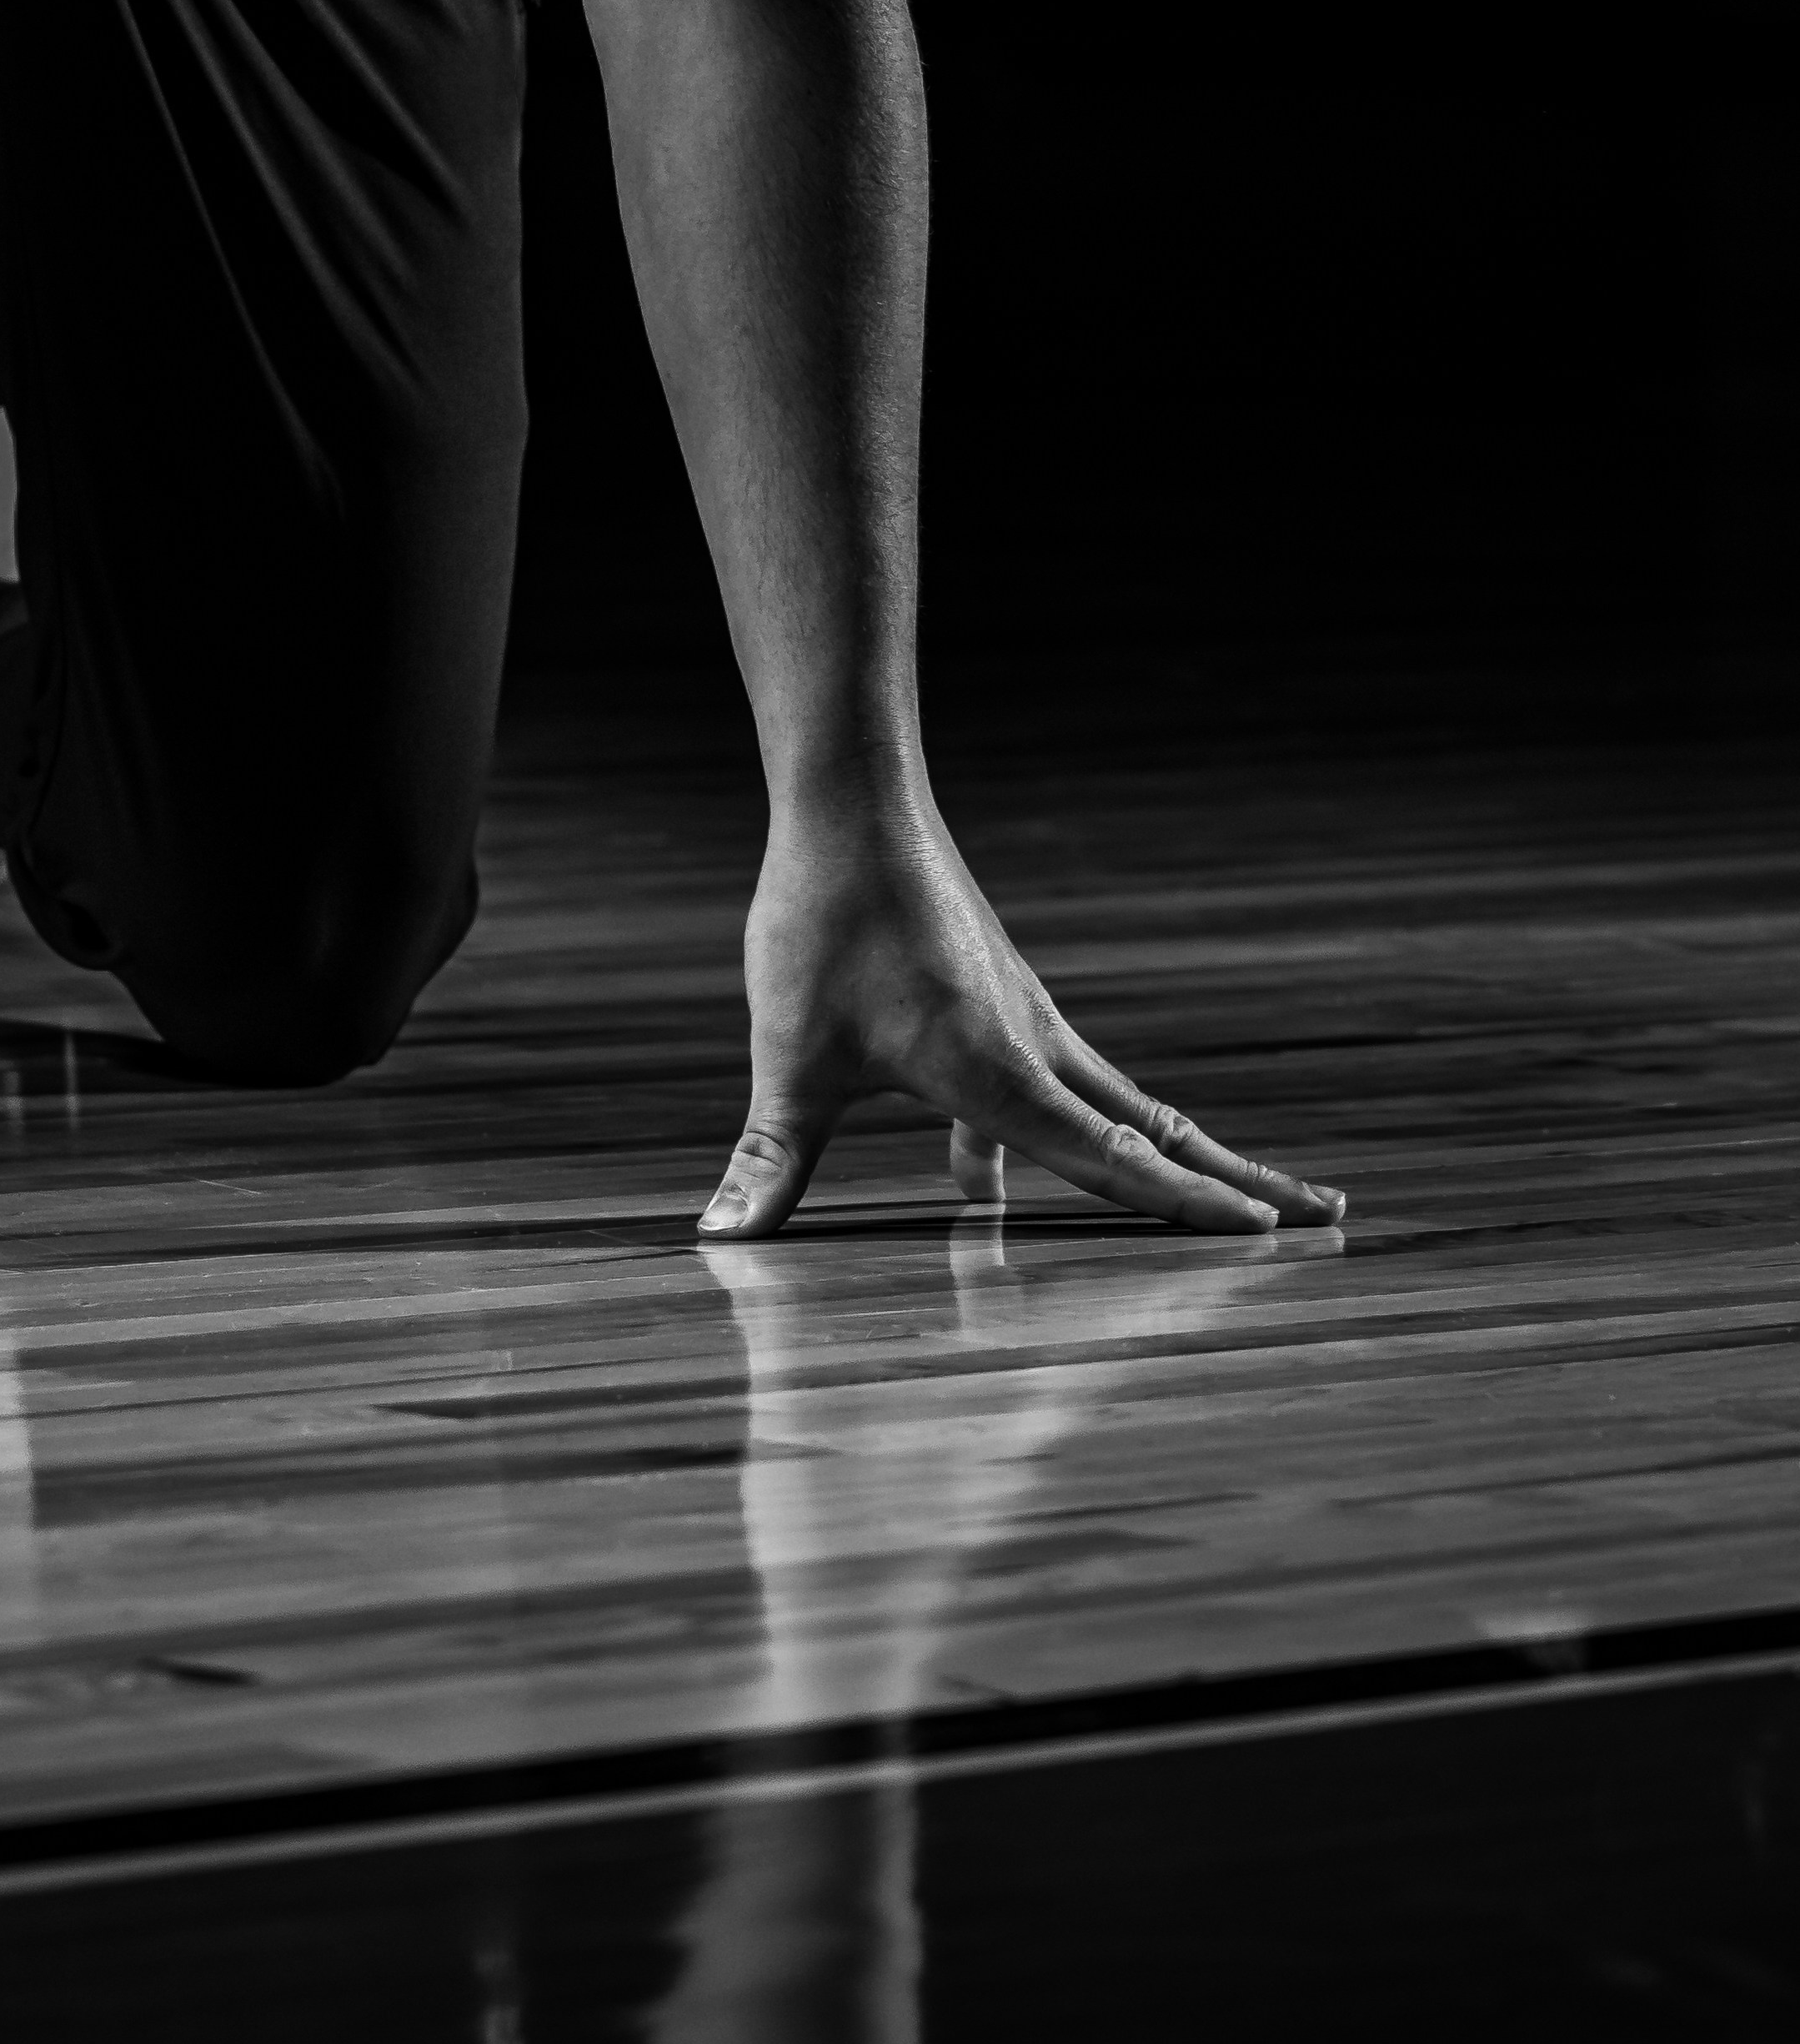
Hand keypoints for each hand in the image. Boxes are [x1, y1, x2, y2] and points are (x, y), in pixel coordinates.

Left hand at [701, 791, 1341, 1240]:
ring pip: (1122, 1103)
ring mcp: (1026, 1020)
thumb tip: (719, 1237)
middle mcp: (1035, 1049)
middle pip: (1157, 1131)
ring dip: (1179, 1151)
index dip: (1185, 1206)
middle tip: (1324, 1215)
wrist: (849, 806)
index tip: (1270, 1237)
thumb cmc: (822, 928)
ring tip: (1240, 1194)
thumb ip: (769, 1159)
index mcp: (999, 1076)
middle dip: (1236, 1181)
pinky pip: (1063, 1080)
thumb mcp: (791, 1058)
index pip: (1113, 1160)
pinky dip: (1084, 1128)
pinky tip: (985, 1175)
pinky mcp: (999, 1000)